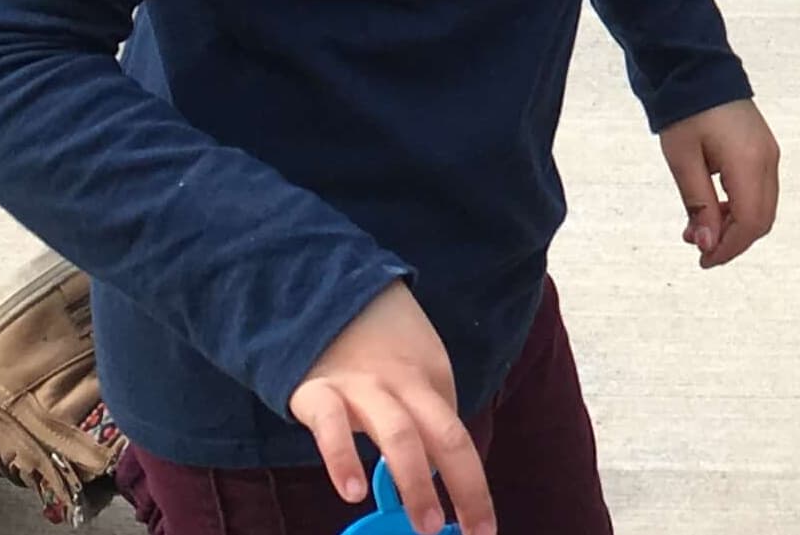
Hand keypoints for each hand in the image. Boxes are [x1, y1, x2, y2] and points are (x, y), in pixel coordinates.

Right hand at [287, 282, 493, 534]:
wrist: (323, 289)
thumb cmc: (378, 342)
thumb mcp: (418, 367)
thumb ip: (426, 414)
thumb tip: (440, 474)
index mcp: (431, 380)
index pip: (460, 440)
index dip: (474, 488)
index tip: (483, 529)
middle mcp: (403, 384)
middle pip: (444, 436)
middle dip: (463, 488)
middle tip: (467, 534)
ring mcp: (361, 386)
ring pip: (398, 433)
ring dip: (416, 481)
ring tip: (427, 524)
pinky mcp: (317, 391)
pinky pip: (332, 426)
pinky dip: (343, 458)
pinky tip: (352, 491)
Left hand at [660, 99, 780, 267]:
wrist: (697, 70)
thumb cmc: (687, 111)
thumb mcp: (683, 161)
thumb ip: (698, 205)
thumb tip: (708, 245)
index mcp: (749, 162)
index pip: (751, 222)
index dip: (729, 248)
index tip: (704, 260)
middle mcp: (767, 160)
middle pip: (761, 220)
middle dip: (732, 241)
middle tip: (700, 249)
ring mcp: (769, 154)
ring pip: (761, 207)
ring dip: (734, 225)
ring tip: (698, 227)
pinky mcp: (763, 150)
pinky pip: (759, 190)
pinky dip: (738, 208)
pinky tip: (712, 207)